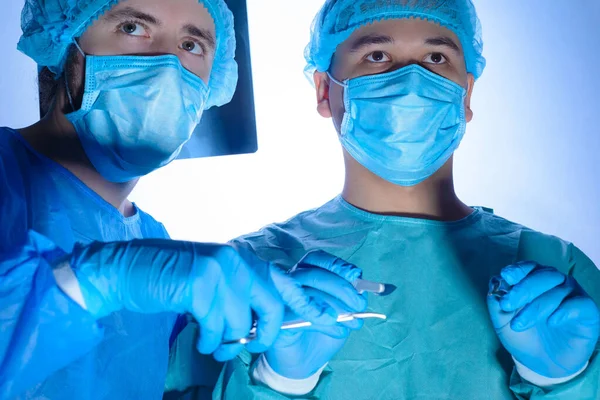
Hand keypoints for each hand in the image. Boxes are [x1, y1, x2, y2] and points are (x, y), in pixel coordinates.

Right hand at [70, 239, 334, 360]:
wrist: (130, 270)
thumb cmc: (174, 279)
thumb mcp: (215, 280)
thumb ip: (242, 293)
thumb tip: (266, 323)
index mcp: (245, 260)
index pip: (287, 283)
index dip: (310, 304)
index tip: (333, 320)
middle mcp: (238, 262)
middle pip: (272, 308)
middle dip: (264, 336)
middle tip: (249, 345)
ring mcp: (220, 272)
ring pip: (239, 324)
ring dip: (225, 341)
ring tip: (211, 342)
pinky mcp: (200, 285)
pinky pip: (215, 328)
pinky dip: (207, 340)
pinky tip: (199, 337)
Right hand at [265, 251, 366, 378]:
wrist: (304, 361)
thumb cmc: (323, 330)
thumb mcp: (343, 309)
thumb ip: (350, 295)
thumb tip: (361, 288)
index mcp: (305, 273)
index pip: (317, 259)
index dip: (337, 265)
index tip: (356, 277)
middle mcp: (290, 282)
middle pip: (314, 275)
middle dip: (341, 288)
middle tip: (359, 305)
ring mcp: (282, 301)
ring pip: (308, 294)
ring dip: (336, 307)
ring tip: (353, 322)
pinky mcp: (278, 321)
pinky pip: (302, 316)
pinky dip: (325, 323)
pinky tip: (339, 330)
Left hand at [487, 261, 599, 377]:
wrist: (544, 364)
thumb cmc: (524, 336)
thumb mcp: (502, 321)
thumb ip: (496, 302)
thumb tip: (494, 281)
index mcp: (534, 280)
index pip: (528, 267)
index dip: (517, 270)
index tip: (505, 276)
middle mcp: (555, 283)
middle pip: (542, 276)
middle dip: (522, 290)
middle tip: (506, 305)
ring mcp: (572, 296)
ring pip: (557, 292)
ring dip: (535, 308)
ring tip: (518, 325)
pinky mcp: (588, 312)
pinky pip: (580, 304)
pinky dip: (565, 310)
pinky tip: (552, 321)